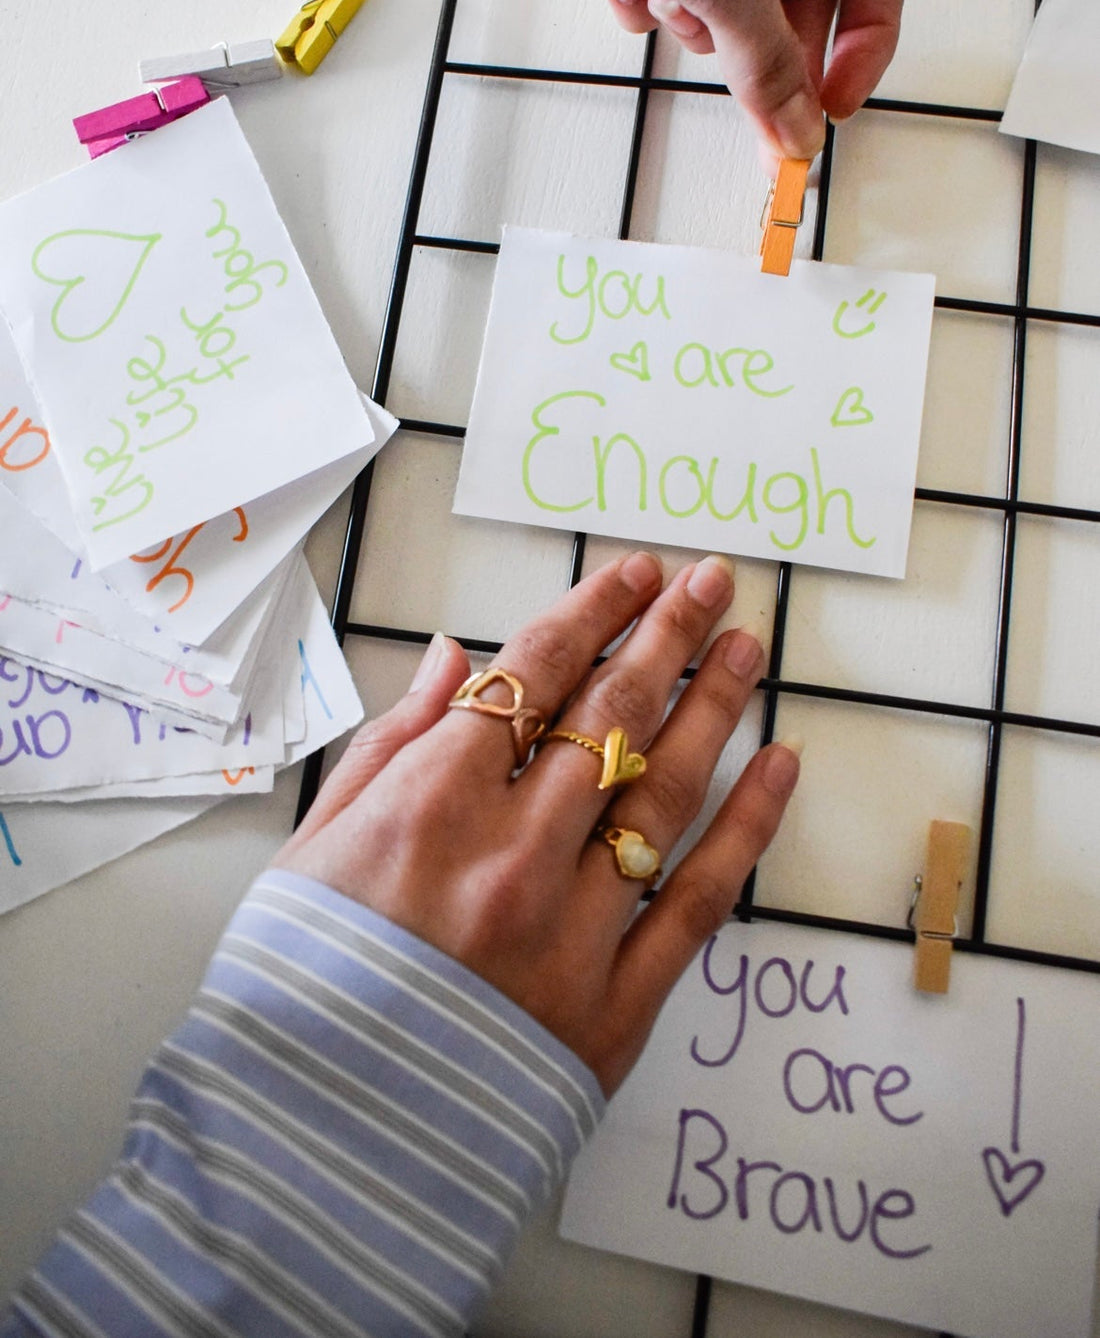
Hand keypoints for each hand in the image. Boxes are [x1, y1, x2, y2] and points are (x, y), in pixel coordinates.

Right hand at [275, 552, 798, 1094]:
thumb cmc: (305, 981)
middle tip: (711, 585)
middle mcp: (512, 853)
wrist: (316, 1141)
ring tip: (746, 650)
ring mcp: (572, 929)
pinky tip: (778, 768)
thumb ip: (391, 743)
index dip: (591, 613)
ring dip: (714, 707)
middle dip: (666, 636)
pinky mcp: (616, 1005)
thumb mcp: (314, 847)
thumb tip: (453, 657)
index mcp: (430, 806)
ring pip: (665, 791)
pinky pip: (699, 901)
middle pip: (612, 716)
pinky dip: (747, 829)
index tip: (632, 574)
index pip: (533, 675)